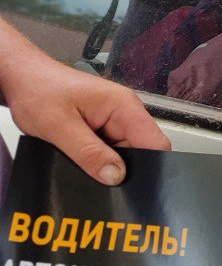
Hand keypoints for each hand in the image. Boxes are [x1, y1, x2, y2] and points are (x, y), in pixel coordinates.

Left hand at [0, 21, 170, 184]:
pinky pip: (110, 151)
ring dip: (108, 166)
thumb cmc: (38, 90)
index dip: (151, 167)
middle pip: (142, 152)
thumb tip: (116, 176)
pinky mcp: (103, 128)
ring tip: (84, 169)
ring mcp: (115, 120)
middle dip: (124, 170)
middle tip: (100, 182)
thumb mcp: (59, 126)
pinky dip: (98, 161)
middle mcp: (125, 112)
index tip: (134, 188)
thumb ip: (89, 153)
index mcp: (123, 106)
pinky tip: (81, 162)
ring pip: (125, 154)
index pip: (156, 143)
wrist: (22, 77)